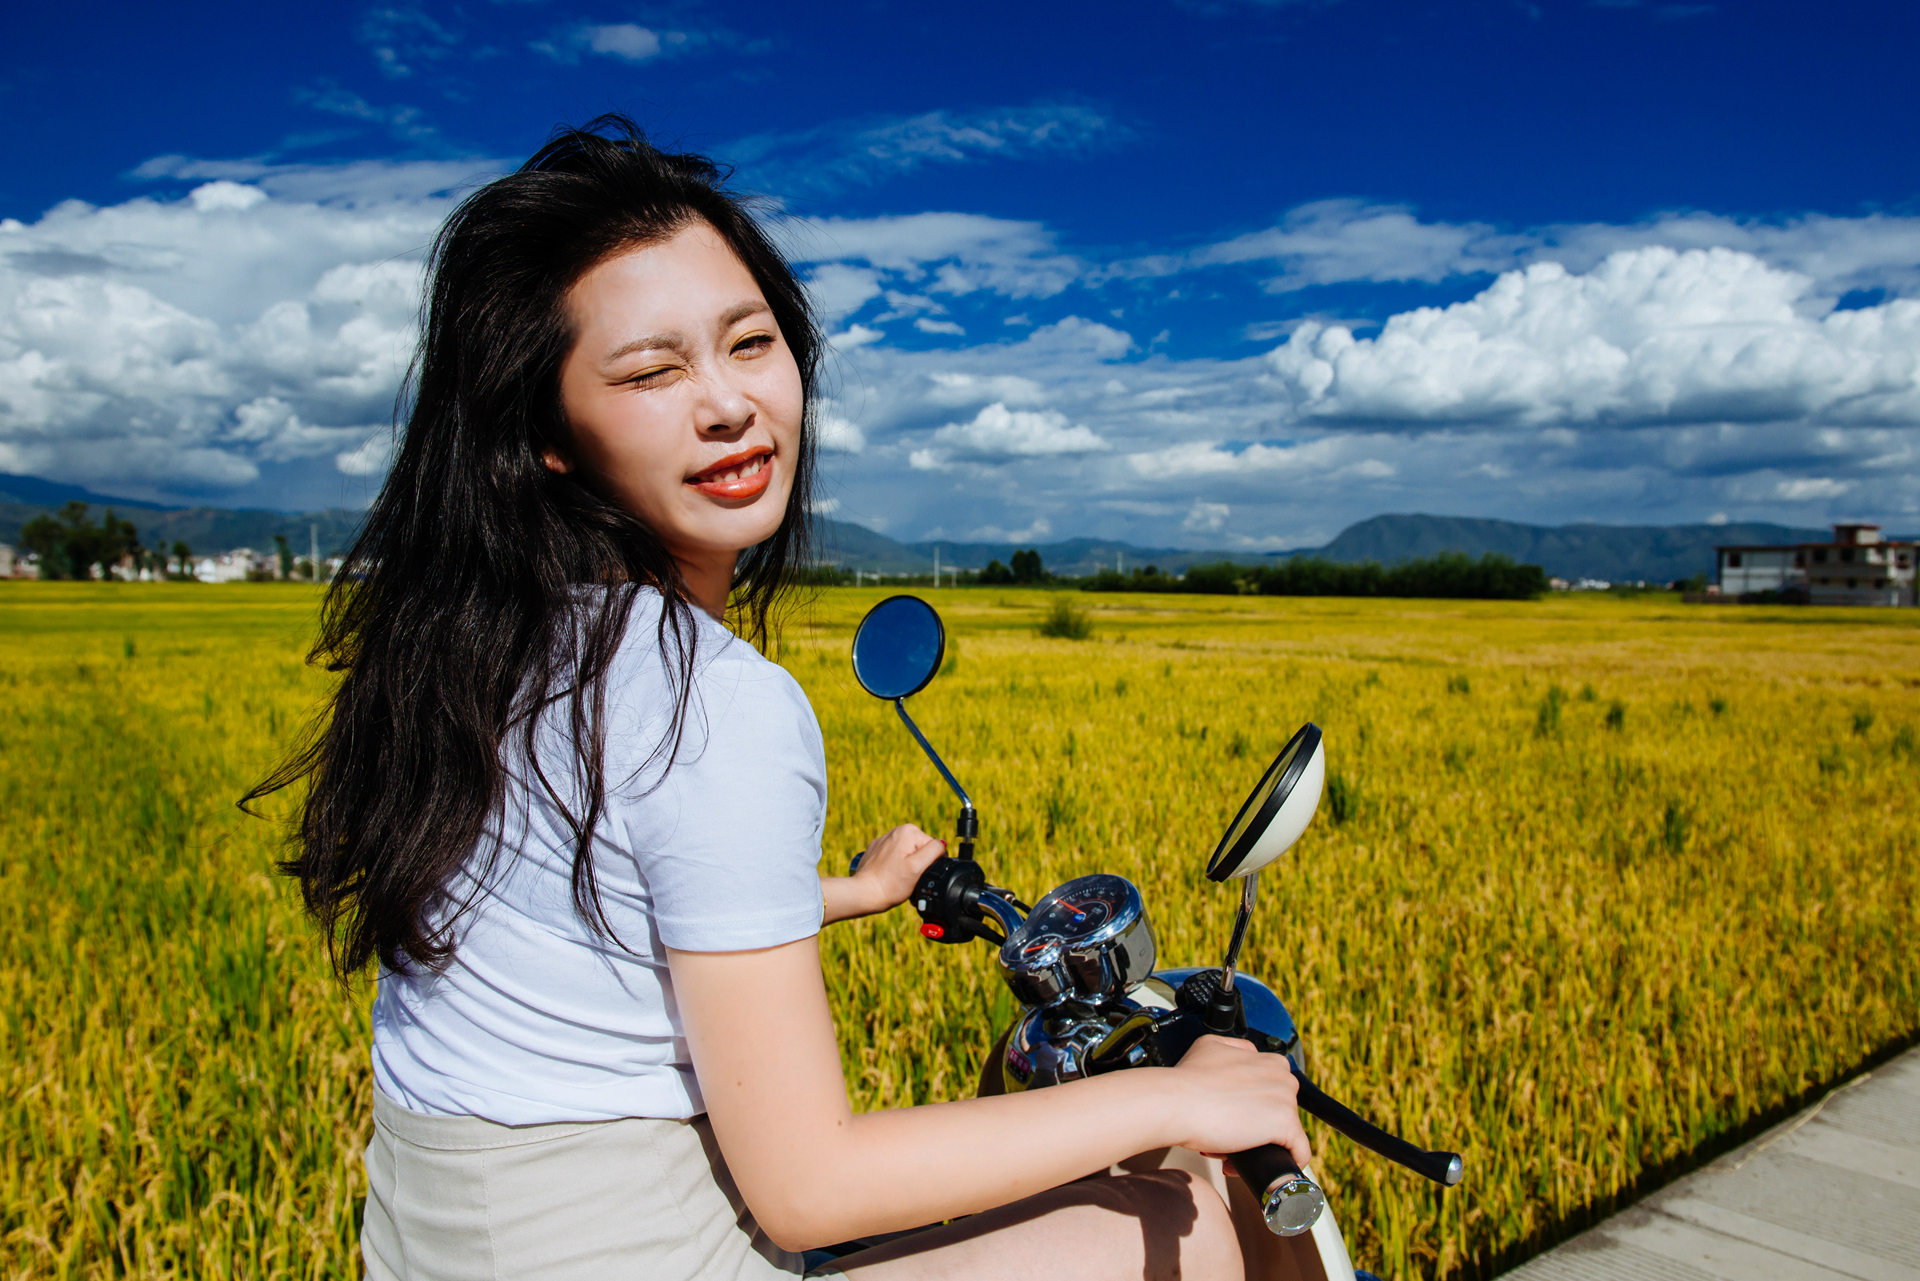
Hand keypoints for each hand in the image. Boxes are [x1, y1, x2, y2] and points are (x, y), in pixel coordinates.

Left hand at [820, 824, 945, 923]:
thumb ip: (934, 851)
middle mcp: (896, 831)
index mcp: (908, 831)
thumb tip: (942, 844)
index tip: (917, 874)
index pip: (933, 847)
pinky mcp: (876, 850)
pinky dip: (895, 867)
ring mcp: (884, 840)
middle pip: (921, 850)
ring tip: (898, 879)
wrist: (864, 894)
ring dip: (908, 867)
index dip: (930, 864)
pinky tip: (889, 876)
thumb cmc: (890, 884)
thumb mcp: (918, 867)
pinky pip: (894, 857)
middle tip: (908, 878)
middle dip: (918, 865)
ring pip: (908, 854)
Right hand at [1167, 1035, 1312, 1170]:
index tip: (1234, 1116)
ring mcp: (1285, 1100)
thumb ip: (1234, 1047)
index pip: (1272, 1089)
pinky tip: (1263, 1166)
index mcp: (1266, 1059)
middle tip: (1228, 1135)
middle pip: (1278, 1110)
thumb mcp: (1209, 1046)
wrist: (1176, 1103)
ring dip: (1260, 1145)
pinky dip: (1284, 1162)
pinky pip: (1299, 1151)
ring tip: (1229, 1150)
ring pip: (1284, 1132)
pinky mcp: (1285, 1125)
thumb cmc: (1186, 1081)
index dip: (1253, 1106)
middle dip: (1255, 1126)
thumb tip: (1245, 1056)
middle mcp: (1281, 1075)